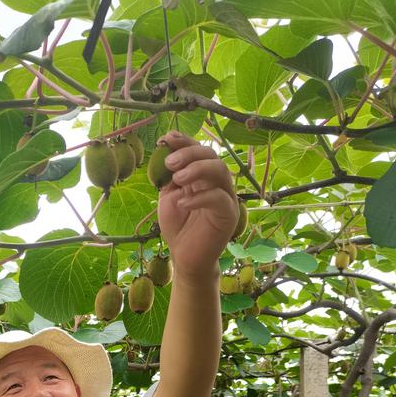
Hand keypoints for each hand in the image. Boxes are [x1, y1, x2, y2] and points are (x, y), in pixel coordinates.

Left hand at [156, 131, 238, 273]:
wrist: (185, 257)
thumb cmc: (178, 227)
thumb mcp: (168, 198)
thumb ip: (169, 178)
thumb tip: (166, 154)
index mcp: (202, 176)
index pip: (198, 151)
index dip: (184, 141)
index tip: (166, 139)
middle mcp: (216, 183)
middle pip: (211, 155)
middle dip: (189, 153)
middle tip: (170, 163)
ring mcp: (225, 197)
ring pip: (221, 171)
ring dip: (197, 169)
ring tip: (177, 178)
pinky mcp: (229, 214)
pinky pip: (219, 198)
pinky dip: (200, 197)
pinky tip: (182, 203)